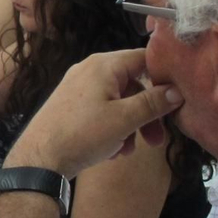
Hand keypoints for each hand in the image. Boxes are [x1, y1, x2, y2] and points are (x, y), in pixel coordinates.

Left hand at [7, 48, 181, 177]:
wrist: (39, 159)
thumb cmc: (82, 134)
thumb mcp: (125, 119)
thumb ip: (153, 103)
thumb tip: (177, 91)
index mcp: (103, 65)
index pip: (144, 58)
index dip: (164, 76)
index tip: (178, 98)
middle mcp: (89, 70)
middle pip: (132, 84)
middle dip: (147, 113)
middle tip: (157, 139)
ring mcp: (78, 88)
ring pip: (118, 101)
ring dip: (130, 125)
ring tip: (127, 150)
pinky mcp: (71, 106)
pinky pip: (101, 111)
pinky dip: (111, 128)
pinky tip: (112, 151)